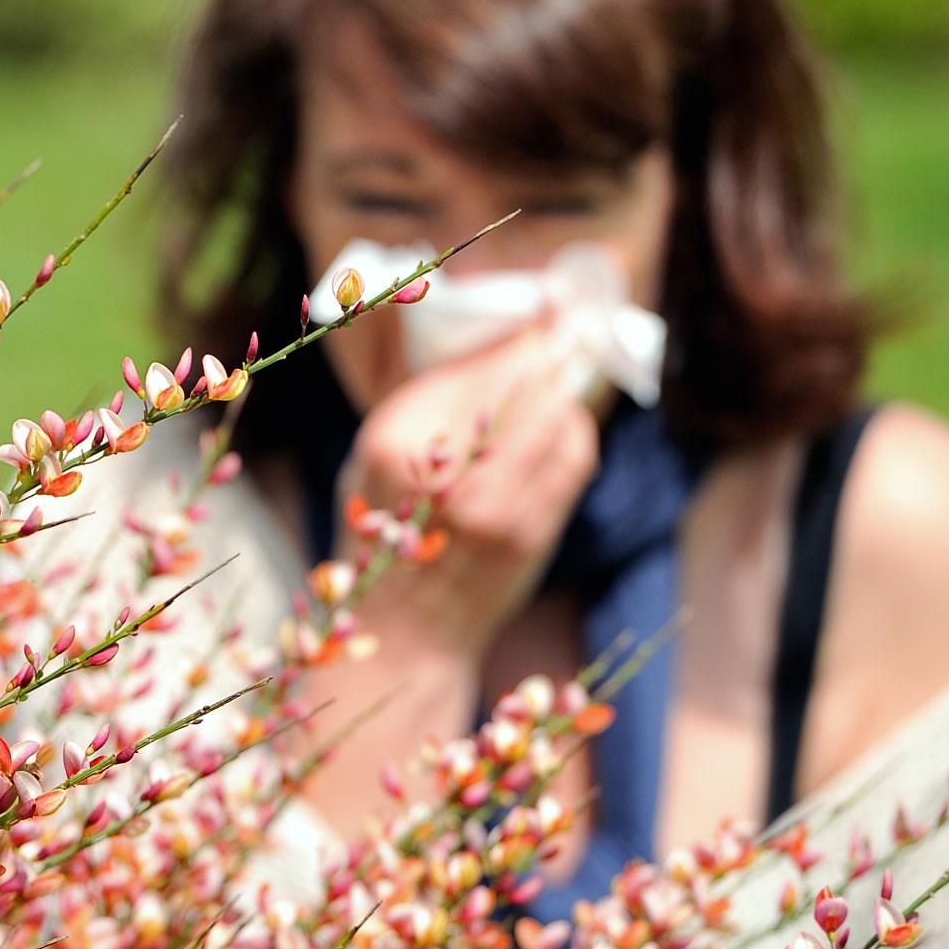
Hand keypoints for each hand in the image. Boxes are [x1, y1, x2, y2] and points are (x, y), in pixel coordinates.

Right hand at [339, 321, 599, 666]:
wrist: (402, 631)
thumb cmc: (384, 534)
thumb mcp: (373, 458)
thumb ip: (427, 405)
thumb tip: (500, 343)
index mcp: (393, 443)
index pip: (476, 367)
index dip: (519, 339)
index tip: (545, 318)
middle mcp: (444, 471)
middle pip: (525, 383)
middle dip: (549, 354)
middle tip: (566, 331)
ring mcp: (494, 506)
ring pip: (558, 415)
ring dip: (563, 394)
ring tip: (558, 386)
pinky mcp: (531, 532)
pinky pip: (574, 457)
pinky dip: (575, 432)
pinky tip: (563, 429)